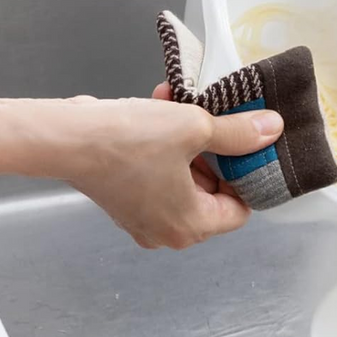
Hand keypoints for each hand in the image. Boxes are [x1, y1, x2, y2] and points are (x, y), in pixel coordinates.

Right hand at [67, 90, 282, 248]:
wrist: (63, 137)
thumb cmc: (130, 139)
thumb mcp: (196, 128)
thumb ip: (239, 133)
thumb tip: (272, 130)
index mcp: (191, 227)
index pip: (240, 208)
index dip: (245, 174)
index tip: (243, 143)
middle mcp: (167, 232)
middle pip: (212, 192)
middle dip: (214, 150)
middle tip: (212, 117)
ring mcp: (142, 219)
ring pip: (185, 178)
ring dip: (188, 140)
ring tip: (181, 103)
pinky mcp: (123, 200)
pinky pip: (158, 174)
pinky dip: (164, 145)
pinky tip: (160, 106)